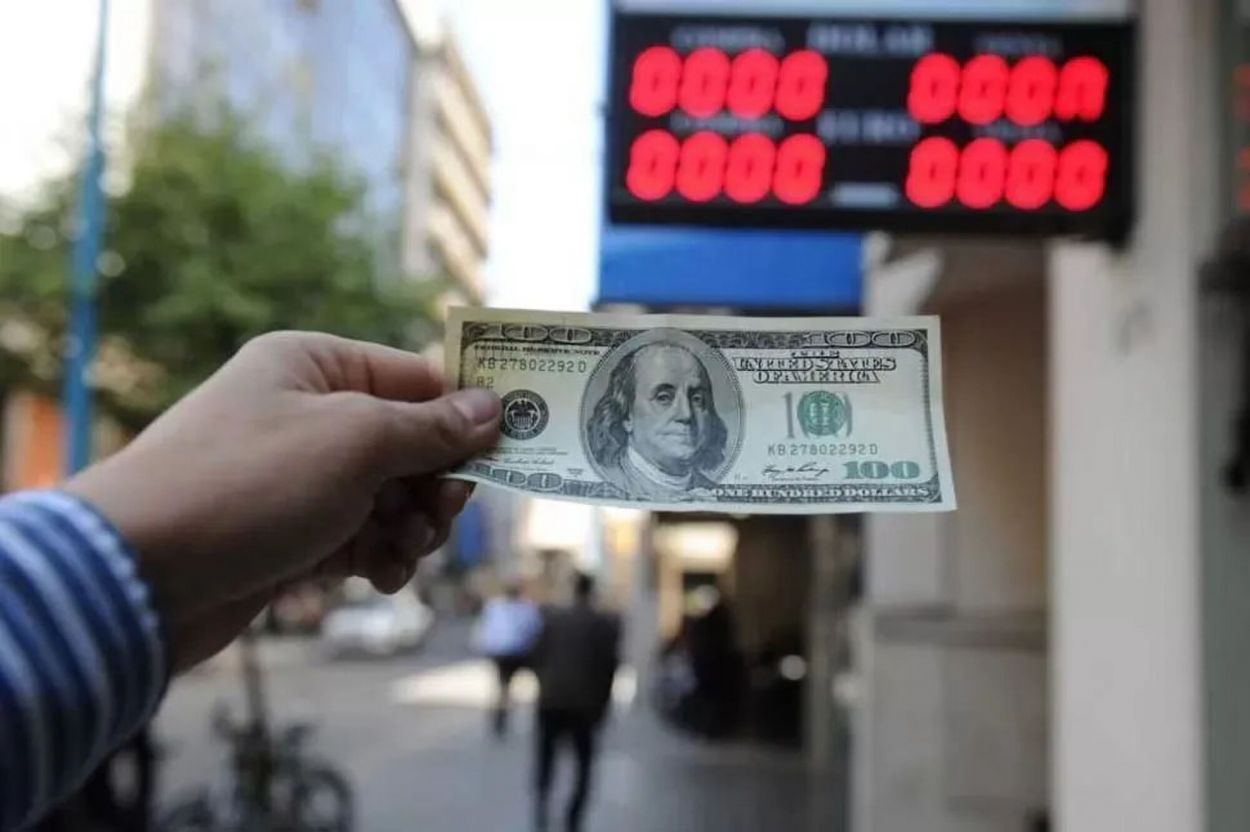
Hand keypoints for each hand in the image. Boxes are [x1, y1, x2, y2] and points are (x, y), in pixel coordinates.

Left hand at [66, 332, 500, 669]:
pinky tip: (378, 577)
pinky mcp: (291, 534)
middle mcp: (307, 413)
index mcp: (314, 365)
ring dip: (412, 527)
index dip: (466, 413)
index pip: (416, 377)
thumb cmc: (247, 483)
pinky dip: (379, 557)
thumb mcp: (355, 441)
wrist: (138, 577)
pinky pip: (361, 537)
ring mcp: (298, 477)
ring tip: (401, 551)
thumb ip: (431, 428)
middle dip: (436, 483)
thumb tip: (490, 409)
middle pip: (411, 442)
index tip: (513, 448)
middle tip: (443, 513)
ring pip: (392, 497)